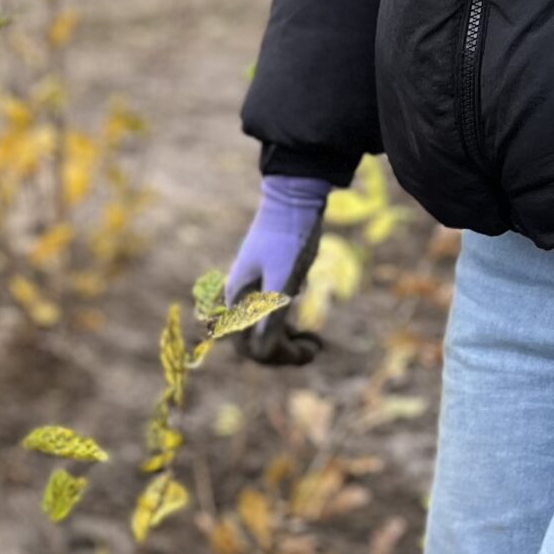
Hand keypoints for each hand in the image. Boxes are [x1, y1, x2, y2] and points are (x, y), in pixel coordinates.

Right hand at [225, 173, 332, 366]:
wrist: (293, 197)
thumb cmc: (289, 235)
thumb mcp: (284, 277)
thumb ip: (272, 315)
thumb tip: (263, 353)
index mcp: (237, 300)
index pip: (251, 347)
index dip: (279, 356)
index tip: (310, 352)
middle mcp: (238, 300)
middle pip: (254, 344)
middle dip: (284, 353)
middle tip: (316, 347)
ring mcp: (249, 293)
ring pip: (262, 333)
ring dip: (287, 342)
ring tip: (314, 341)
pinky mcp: (262, 285)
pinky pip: (268, 318)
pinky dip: (286, 327)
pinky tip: (304, 325)